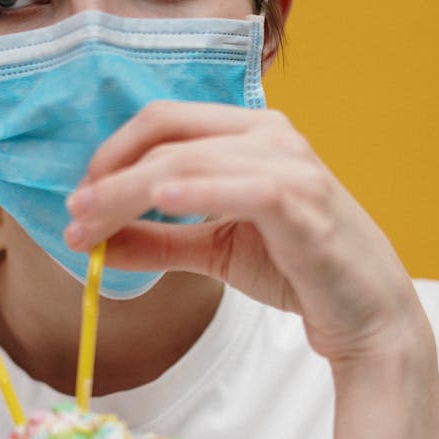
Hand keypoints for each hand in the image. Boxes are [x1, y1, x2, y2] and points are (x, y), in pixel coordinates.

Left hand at [65, 103, 424, 364]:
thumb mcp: (213, 251)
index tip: (79, 200)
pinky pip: (238, 186)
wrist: (364, 313)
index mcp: (247, 135)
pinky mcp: (302, 201)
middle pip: (166, 134)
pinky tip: (154, 205)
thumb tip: (92, 242)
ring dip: (127, 192)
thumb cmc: (297, 271)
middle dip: (109, 174)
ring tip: (88, 226)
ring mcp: (288, 163)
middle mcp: (268, 135)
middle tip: (73, 215)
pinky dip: (191, 193)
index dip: (111, 156)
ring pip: (188, 160)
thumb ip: (157, 241)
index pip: (162, 124)